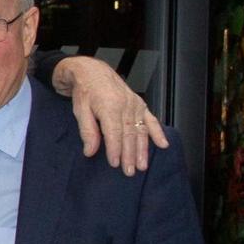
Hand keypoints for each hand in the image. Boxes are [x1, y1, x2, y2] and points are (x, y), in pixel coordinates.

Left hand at [58, 56, 165, 175]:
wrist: (93, 72)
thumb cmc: (85, 93)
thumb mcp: (80, 111)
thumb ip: (87, 131)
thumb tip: (90, 152)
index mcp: (109, 107)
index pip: (114, 133)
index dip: (116, 149)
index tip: (116, 164)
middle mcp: (126, 106)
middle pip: (129, 134)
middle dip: (130, 154)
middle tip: (129, 172)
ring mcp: (135, 105)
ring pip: (141, 130)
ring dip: (143, 149)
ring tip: (142, 166)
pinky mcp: (140, 105)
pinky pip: (151, 120)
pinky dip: (157, 132)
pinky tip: (163, 144)